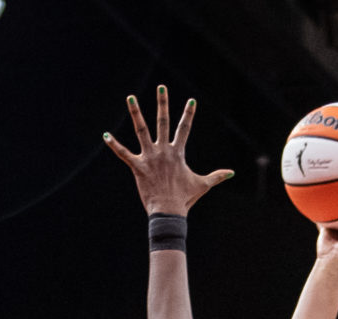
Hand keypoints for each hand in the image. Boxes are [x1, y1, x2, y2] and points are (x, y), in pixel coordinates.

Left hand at [103, 86, 232, 215]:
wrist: (169, 212)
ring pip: (141, 130)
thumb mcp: (203, 185)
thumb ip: (217, 176)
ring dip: (136, 113)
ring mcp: (149, 157)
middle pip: (163, 122)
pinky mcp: (137, 167)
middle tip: (161, 87)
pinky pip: (123, 154)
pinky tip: (105, 135)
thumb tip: (232, 172)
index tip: (191, 100)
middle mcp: (163, 151)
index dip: (188, 114)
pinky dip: (114, 145)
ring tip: (131, 97)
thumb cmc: (185, 198)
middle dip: (163, 103)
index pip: (184, 128)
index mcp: (177, 153)